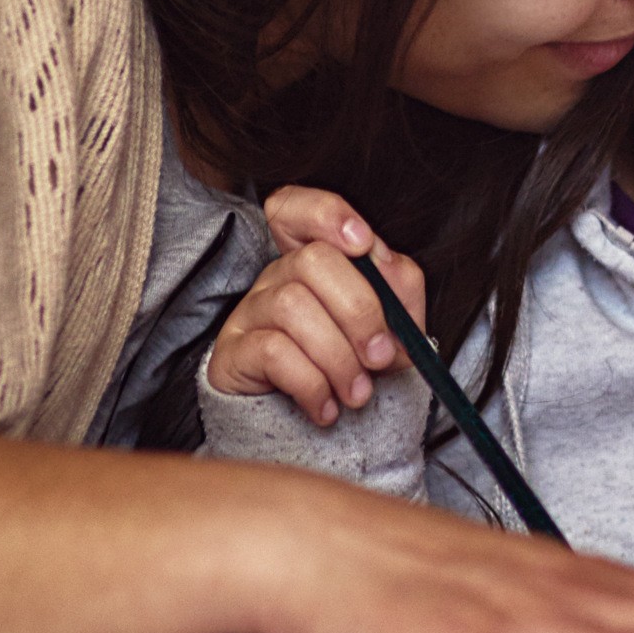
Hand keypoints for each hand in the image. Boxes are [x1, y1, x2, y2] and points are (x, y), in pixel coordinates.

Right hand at [205, 187, 417, 422]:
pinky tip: (326, 408)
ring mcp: (251, 311)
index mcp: (314, 258)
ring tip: (357, 393)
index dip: (326, 213)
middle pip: (313, 260)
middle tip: (381, 357)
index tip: (363, 243)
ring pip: (293, 306)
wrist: (300, 425)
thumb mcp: (386, 330)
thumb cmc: (348, 364)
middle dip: (359, 311)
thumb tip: (395, 283)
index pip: (295, 207)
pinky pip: (273, 351)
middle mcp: (277, 275)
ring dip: (338, 357)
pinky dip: (312, 384)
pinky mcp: (233, 351)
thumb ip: (400, 297)